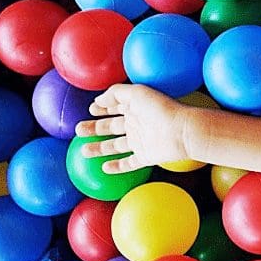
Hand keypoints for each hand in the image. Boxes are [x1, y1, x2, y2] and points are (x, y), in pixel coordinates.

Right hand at [75, 83, 195, 173]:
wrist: (182, 131)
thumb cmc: (160, 109)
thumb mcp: (137, 93)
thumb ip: (116, 93)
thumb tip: (98, 100)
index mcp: (136, 107)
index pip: (116, 107)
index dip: (103, 107)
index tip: (91, 109)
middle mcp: (137, 124)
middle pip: (111, 127)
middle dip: (95, 128)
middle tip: (78, 130)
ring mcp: (141, 141)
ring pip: (116, 146)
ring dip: (100, 148)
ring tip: (83, 151)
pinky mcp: (146, 156)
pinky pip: (129, 163)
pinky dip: (117, 166)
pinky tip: (104, 168)